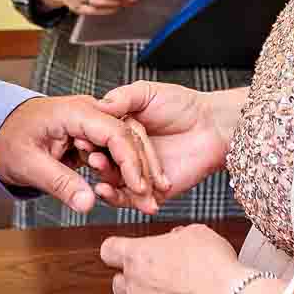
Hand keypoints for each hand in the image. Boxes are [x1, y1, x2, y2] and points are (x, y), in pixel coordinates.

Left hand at [0, 96, 168, 215]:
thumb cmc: (8, 141)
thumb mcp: (29, 165)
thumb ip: (60, 183)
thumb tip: (88, 205)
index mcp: (74, 112)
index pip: (114, 132)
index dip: (130, 161)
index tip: (140, 188)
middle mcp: (88, 112)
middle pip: (128, 135)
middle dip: (143, 169)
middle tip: (152, 201)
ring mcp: (92, 122)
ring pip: (127, 144)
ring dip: (139, 172)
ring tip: (149, 201)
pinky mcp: (92, 136)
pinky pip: (116, 152)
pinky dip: (126, 172)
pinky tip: (135, 193)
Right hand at [79, 82, 230, 208]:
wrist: (214, 127)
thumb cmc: (183, 105)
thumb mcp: (148, 93)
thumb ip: (123, 98)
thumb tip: (99, 105)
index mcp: (120, 131)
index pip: (98, 139)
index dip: (89, 141)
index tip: (80, 139)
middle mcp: (126, 154)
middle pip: (104, 163)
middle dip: (96, 163)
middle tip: (93, 160)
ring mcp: (138, 174)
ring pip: (114, 183)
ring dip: (105, 182)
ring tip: (100, 179)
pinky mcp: (152, 193)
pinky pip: (131, 200)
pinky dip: (118, 199)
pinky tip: (109, 193)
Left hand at [100, 224, 241, 293]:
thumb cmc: (216, 270)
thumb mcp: (198, 234)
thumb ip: (178, 236)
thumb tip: (176, 239)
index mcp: (138, 257)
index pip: (109, 250)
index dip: (118, 252)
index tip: (126, 255)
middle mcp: (134, 289)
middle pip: (118, 285)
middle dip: (134, 283)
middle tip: (158, 282)